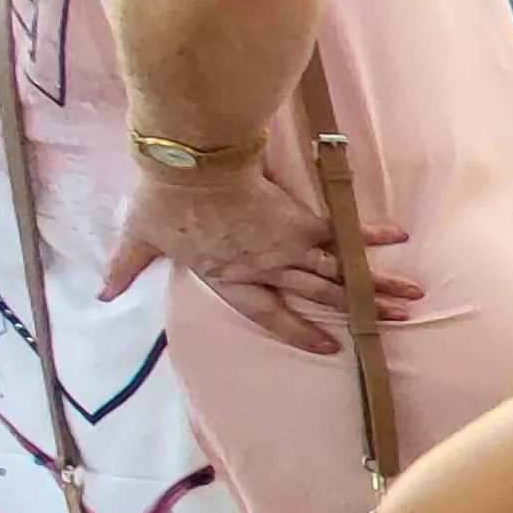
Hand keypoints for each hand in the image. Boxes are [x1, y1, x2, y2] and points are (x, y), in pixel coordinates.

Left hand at [101, 163, 416, 354]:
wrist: (189, 166)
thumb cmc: (163, 202)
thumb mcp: (138, 238)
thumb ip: (125, 267)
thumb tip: (101, 292)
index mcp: (230, 277)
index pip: (268, 313)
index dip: (297, 331)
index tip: (328, 345)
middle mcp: (267, 268)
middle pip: (320, 297)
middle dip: (359, 312)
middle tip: (393, 323)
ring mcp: (287, 246)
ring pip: (339, 274)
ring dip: (376, 286)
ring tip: (411, 297)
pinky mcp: (301, 220)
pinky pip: (342, 232)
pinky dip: (371, 234)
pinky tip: (400, 236)